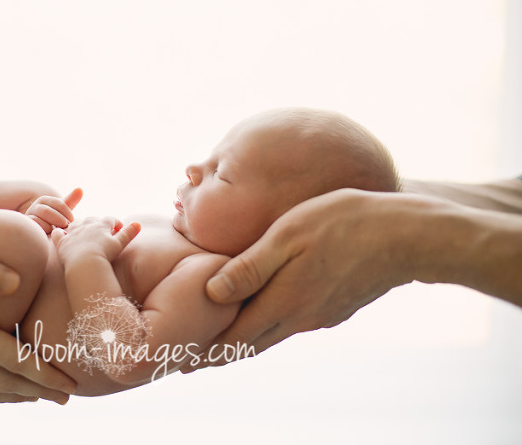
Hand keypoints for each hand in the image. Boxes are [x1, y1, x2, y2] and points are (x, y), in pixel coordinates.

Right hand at [25, 188, 82, 233]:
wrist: (42, 235)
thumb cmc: (54, 222)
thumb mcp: (63, 212)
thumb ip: (71, 201)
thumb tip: (80, 189)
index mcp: (45, 200)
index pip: (59, 203)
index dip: (67, 213)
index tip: (71, 222)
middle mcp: (35, 206)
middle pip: (48, 210)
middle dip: (59, 220)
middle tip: (65, 227)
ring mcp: (29, 215)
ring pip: (42, 216)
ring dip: (51, 225)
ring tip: (57, 231)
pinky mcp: (26, 225)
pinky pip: (35, 224)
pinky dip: (44, 229)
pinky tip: (49, 234)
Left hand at [52, 216, 140, 263]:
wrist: (85, 264)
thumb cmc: (104, 255)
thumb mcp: (119, 244)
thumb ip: (129, 233)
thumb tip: (138, 223)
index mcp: (101, 226)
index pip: (109, 220)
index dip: (115, 223)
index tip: (118, 228)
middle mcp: (86, 226)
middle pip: (91, 219)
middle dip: (96, 223)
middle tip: (100, 230)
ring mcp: (72, 233)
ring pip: (75, 224)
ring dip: (78, 226)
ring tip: (81, 232)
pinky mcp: (62, 243)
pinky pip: (58, 234)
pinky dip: (59, 233)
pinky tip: (60, 234)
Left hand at [186, 189, 422, 370]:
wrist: (406, 236)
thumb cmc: (342, 225)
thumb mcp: (289, 236)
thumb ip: (250, 267)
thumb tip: (211, 293)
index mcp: (283, 302)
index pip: (234, 338)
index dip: (204, 351)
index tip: (179, 360)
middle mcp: (300, 317)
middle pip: (250, 345)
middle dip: (218, 354)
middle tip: (190, 361)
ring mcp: (320, 315)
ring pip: (272, 336)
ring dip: (243, 343)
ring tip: (221, 344)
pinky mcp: (335, 307)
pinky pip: (292, 324)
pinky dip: (268, 329)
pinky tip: (265, 317)